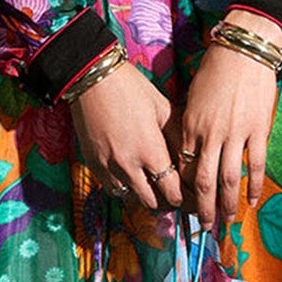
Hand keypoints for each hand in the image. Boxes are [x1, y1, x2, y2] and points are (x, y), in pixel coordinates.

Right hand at [66, 60, 184, 212]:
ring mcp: (108, 166)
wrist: (92, 78)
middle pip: (153, 202)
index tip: (188, 196)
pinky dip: (124, 189)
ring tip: (153, 190)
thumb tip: (188, 158)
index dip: (183, 198)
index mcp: (150, 151)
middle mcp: (128, 165)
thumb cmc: (131, 88)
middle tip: (174, 196)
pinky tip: (132, 180)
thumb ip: (176, 137)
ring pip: (131, 200)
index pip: (172, 191)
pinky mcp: (93, 163)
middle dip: (166, 202)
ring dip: (144, 198)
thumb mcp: (162, 109)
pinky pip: (112, 189)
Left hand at [168, 8, 281, 233]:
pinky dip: (253, 185)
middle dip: (202, 208)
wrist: (243, 51)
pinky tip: (251, 201)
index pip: (184, 166)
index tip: (185, 205)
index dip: (184, 189)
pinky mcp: (257, 130)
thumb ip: (191, 124)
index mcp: (190, 125)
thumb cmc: (216, 70)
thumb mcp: (193, 97)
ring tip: (226, 222)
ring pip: (229, 178)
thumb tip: (190, 148)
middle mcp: (209, 134)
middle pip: (204, 181)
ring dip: (226, 204)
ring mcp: (234, 134)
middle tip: (203, 227)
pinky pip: (254, 165)